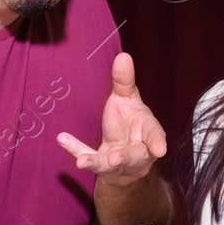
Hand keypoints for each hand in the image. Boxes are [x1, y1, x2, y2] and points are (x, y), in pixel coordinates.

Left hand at [57, 52, 167, 183]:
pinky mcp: (103, 168)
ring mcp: (120, 164)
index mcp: (148, 133)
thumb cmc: (129, 121)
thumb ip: (125, 81)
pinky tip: (63, 139)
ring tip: (82, 162)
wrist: (122, 149)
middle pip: (135, 157)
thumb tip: (123, 56)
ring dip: (97, 163)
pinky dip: (76, 149)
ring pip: (110, 165)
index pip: (155, 136)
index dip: (157, 142)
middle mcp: (138, 152)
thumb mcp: (128, 99)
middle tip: (116, 158)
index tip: (160, 149)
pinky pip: (89, 158)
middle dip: (126, 158)